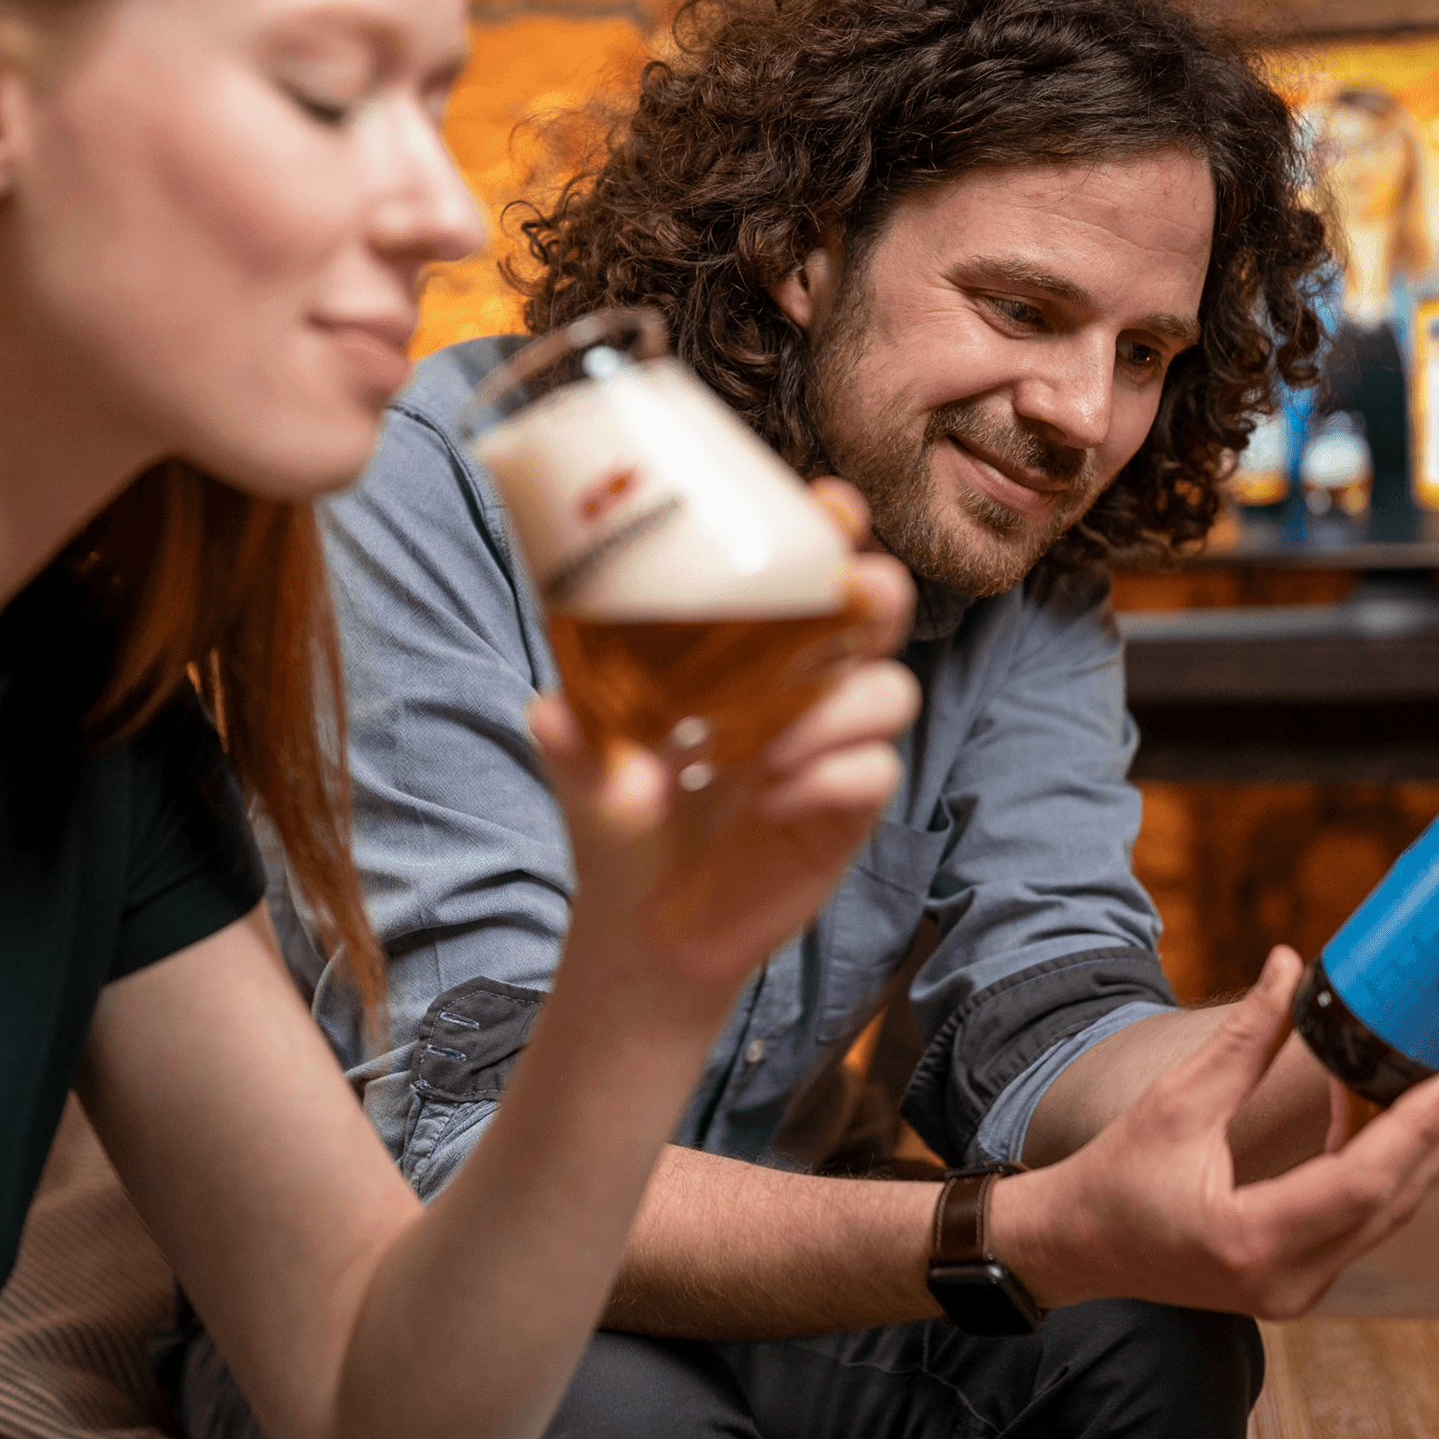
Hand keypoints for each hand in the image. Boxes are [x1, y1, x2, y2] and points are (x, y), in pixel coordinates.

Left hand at [534, 480, 918, 1011]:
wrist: (646, 932)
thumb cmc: (621, 827)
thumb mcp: (588, 777)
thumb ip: (574, 741)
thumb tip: (548, 706)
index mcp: (749, 654)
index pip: (807, 573)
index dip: (832, 531)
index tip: (828, 506)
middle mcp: (803, 688)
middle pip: (879, 613)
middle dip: (875, 594)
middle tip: (845, 599)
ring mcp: (831, 749)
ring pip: (891, 691)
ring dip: (836, 707)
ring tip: (764, 752)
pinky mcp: (847, 812)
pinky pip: (877, 771)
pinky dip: (829, 777)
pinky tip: (769, 802)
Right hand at [1003, 949, 1438, 1320]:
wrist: (1080, 1246)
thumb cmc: (1117, 1175)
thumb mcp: (1175, 1102)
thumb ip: (1243, 1039)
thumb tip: (1289, 964)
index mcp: (1250, 1239)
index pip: (1361, 1182)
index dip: (1418, 1128)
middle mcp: (1285, 1281)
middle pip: (1391, 1203)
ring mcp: (1296, 1290)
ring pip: (1385, 1216)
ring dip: (1423, 1152)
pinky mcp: (1299, 1282)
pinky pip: (1361, 1222)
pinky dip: (1383, 1169)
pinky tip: (1389, 1114)